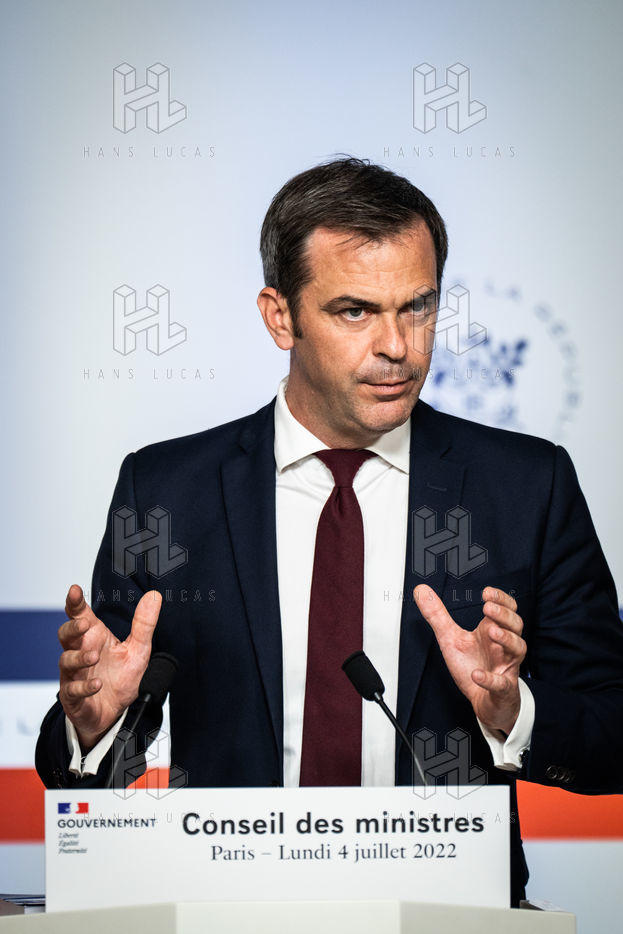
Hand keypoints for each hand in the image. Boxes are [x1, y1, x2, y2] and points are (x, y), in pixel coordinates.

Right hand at [58, 584, 161, 750]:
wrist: (114, 713)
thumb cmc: (121, 678)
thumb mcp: (138, 649)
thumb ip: (144, 624)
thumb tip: (154, 596)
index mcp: (94, 637)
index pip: (80, 615)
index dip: (75, 602)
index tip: (74, 590)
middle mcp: (81, 652)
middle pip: (65, 634)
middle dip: (72, 627)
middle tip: (85, 624)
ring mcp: (74, 674)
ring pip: (66, 660)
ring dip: (79, 657)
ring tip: (94, 657)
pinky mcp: (74, 696)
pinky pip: (72, 690)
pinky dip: (83, 687)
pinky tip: (96, 685)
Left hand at [414, 584, 525, 734]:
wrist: (484, 700)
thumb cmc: (472, 665)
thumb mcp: (450, 637)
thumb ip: (437, 615)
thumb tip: (421, 591)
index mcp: (491, 630)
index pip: (506, 609)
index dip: (500, 599)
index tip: (487, 592)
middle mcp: (503, 646)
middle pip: (515, 625)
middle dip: (504, 614)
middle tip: (488, 607)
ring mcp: (505, 666)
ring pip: (518, 648)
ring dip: (506, 638)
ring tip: (491, 631)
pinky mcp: (502, 688)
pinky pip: (501, 683)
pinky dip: (490, 678)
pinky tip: (477, 674)